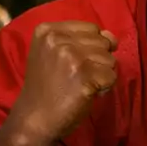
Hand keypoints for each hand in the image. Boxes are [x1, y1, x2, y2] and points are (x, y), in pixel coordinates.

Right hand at [8, 21, 117, 145]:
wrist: (34, 117)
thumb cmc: (47, 86)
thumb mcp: (53, 53)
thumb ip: (81, 40)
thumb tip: (112, 37)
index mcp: (48, 30)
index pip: (92, 28)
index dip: (92, 46)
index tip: (75, 61)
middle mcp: (59, 39)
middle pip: (103, 42)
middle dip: (98, 61)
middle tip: (78, 76)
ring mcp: (72, 57)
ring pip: (110, 59)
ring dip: (102, 75)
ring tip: (81, 84)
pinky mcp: (85, 76)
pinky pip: (112, 76)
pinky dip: (104, 87)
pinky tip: (86, 93)